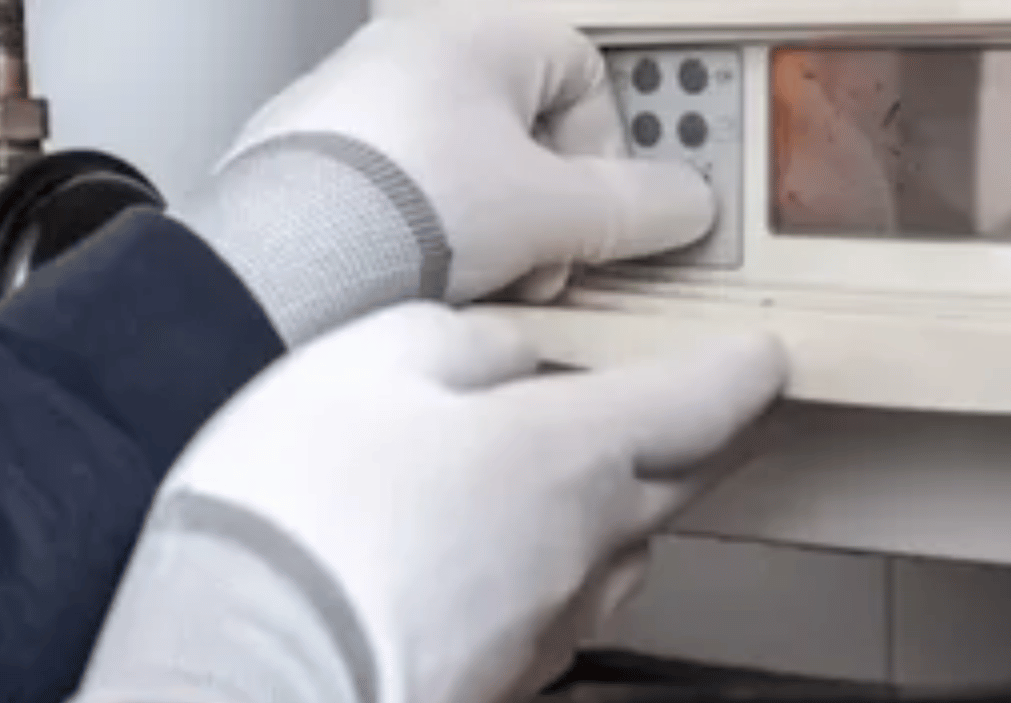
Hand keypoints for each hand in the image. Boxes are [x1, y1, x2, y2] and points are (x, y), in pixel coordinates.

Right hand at [73, 304, 787, 702]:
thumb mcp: (372, 360)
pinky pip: (554, 613)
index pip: (701, 404)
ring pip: (619, 556)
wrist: (240, 674)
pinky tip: (499, 562)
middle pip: (679, 485)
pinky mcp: (499, 681)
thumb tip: (515, 350)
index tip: (770, 359)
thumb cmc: (296, 512)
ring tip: (597, 478)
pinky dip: (548, 572)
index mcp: (571, 451)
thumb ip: (465, 341)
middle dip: (707, 441)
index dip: (743, 373)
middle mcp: (584, 547)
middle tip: (724, 414)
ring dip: (622, 511)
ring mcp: (546, 628)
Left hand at [175, 11, 714, 345]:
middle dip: (546, 201)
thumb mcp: (554, 214)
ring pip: (459, 163)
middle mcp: (403, 52)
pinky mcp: (303, 162)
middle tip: (540, 258)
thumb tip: (686, 204)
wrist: (276, 265)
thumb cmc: (408, 212)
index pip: (583, 67)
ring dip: (487, 224)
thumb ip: (634, 207)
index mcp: (472, 36)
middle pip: (522, 123)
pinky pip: (394, 192)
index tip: (595, 211)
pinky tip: (411, 284)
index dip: (606, 148)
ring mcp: (346, 105)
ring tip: (474, 279)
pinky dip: (418, 236)